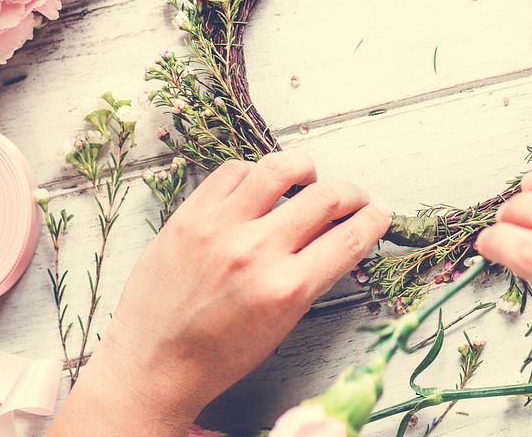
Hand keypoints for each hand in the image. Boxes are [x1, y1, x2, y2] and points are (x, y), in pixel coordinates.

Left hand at [48, 152, 389, 436]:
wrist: (152, 364)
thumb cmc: (219, 355)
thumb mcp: (281, 321)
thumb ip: (312, 274)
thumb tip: (337, 231)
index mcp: (287, 288)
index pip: (349, 238)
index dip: (374, 220)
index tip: (379, 214)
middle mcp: (257, 252)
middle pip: (325, 198)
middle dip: (352, 193)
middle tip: (354, 196)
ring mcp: (220, 228)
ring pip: (280, 168)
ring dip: (306, 168)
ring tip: (309, 176)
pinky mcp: (189, 215)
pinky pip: (232, 172)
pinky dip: (254, 173)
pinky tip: (259, 186)